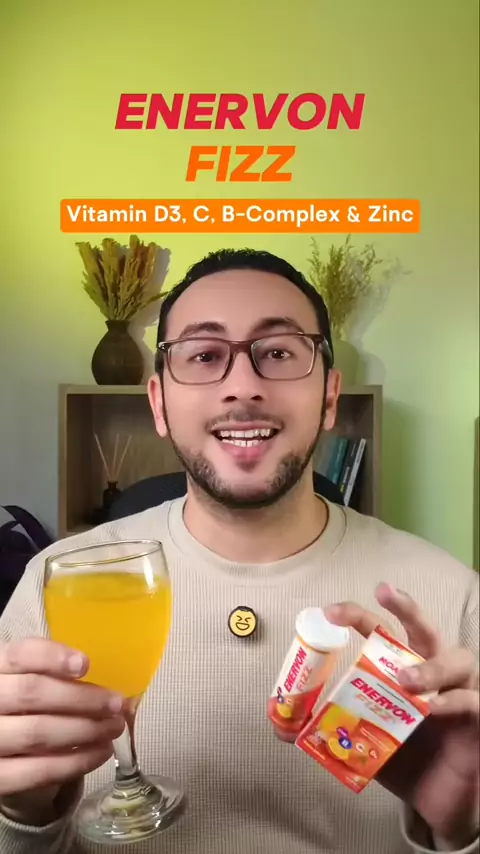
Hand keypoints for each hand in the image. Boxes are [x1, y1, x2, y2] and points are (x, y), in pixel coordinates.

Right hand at [0, 638, 124, 821]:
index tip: (85, 664)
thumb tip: (94, 675)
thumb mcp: (23, 677)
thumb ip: (48, 671)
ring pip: (37, 732)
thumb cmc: (19, 703)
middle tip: (116, 704)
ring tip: (114, 727)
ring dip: (85, 730)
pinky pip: (37, 771)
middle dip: (81, 698)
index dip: (52, 658)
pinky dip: (74, 762)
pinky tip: (100, 752)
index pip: (19, 655)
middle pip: (32, 693)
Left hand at [324, 583, 478, 846]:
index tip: (331, 611)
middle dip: (406, 607)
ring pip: (455, 659)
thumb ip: (324, 725)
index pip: (383, 631)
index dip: (359, 615)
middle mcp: (432, 672)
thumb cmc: (401, 759)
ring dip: (427, 666)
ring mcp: (459, 692)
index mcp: (401, 668)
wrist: (435, 804)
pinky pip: (470, 701)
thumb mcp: (359, 739)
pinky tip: (431, 708)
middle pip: (425, 629)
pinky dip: (451, 701)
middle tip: (383, 595)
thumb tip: (277, 721)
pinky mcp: (476, 721)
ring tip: (405, 680)